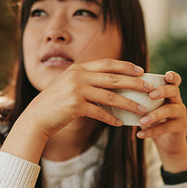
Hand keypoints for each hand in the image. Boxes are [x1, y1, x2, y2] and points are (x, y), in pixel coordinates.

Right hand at [1, 59, 150, 162]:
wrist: (36, 118)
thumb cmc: (57, 103)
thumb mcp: (71, 85)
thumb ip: (88, 81)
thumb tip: (113, 85)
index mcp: (78, 68)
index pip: (107, 63)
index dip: (126, 66)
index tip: (141, 71)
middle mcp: (78, 76)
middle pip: (113, 78)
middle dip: (135, 83)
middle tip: (150, 89)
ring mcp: (76, 90)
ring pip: (110, 97)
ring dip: (129, 104)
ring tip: (142, 110)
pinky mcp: (75, 106)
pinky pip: (100, 113)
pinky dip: (112, 119)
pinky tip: (120, 124)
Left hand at [136, 71, 186, 172]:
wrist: (167, 143)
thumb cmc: (153, 121)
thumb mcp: (148, 108)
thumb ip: (139, 99)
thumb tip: (115, 89)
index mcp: (169, 93)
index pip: (174, 80)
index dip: (172, 77)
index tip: (166, 75)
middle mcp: (177, 101)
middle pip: (174, 91)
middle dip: (163, 91)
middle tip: (151, 95)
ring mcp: (181, 114)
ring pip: (170, 110)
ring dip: (155, 115)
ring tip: (142, 121)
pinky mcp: (180, 127)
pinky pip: (166, 128)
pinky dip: (152, 131)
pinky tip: (140, 134)